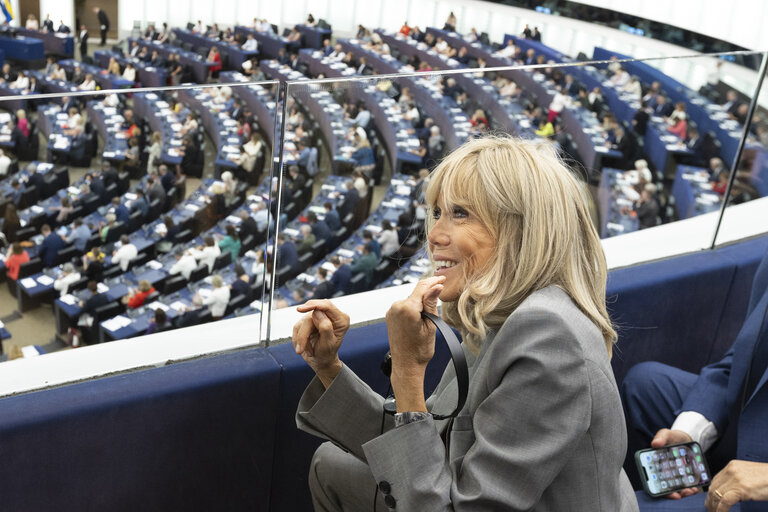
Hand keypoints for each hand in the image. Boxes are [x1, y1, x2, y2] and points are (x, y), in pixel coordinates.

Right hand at [293, 299, 349, 387]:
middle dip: (304, 333)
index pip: (326, 305)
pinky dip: (298, 338)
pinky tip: (304, 347)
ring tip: (308, 350)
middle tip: (300, 349)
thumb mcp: (328, 344)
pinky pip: (298, 326)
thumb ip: (325, 328)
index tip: (300, 309)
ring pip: (303, 322)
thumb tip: (317, 312)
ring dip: (302, 338)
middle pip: (311, 316)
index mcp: (340, 319)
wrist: (321, 362)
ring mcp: (318, 317)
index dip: (313, 305)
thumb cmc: (327, 354)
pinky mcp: (308, 321)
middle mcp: (330, 316)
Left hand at [385, 276, 444, 410]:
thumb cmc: (419, 350)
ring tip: (431, 310)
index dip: (434, 281)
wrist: (406, 365)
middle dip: (428, 292)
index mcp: (407, 308)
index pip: (422, 287)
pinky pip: (404, 306)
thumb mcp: (431, 325)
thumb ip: (431, 304)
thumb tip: (436, 287)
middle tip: (441, 291)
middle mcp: (396, 307)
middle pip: (416, 292)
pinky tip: (421, 314)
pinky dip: (413, 306)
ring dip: (421, 300)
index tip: (442, 278)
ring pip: (411, 299)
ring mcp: (391, 311)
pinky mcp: (390, 316)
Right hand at [651, 429, 697, 499]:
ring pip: (676, 489)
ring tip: (692, 490)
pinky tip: (696, 487)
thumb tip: (655, 444)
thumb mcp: (666, 434)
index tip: (668, 492)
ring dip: (684, 493)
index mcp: (655, 465)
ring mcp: (675, 476)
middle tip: (681, 494)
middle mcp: (663, 473)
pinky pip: (686, 486)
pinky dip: (690, 489)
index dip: (658, 490)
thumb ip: (661, 437)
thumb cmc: (673, 437)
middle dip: (673, 494)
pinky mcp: (685, 477)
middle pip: (665, 488)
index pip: (653, 480)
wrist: (685, 439)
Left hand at [705, 461, 767, 511]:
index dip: (711, 492)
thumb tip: (729, 492)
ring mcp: (735, 478)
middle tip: (710, 509)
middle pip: (714, 487)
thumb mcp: (749, 476)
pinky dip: (721, 509)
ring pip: (717, 494)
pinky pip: (725, 500)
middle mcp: (731, 470)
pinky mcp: (741, 488)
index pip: (715, 480)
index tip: (710, 501)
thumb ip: (737, 480)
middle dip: (710, 500)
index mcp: (732, 466)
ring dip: (714, 506)